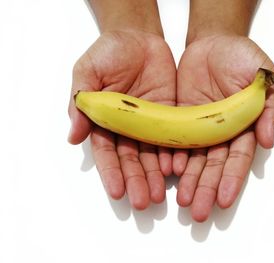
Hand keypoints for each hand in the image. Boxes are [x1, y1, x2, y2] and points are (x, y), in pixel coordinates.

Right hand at [68, 30, 175, 208]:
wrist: (139, 37)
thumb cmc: (109, 52)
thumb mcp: (88, 71)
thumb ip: (81, 102)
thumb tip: (73, 135)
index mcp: (105, 122)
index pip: (107, 153)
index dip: (112, 172)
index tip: (117, 191)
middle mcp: (128, 128)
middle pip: (132, 159)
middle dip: (136, 180)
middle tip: (143, 202)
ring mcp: (150, 124)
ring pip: (153, 154)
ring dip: (156, 175)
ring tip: (160, 194)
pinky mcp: (170, 116)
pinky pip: (172, 137)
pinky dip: (175, 154)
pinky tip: (177, 168)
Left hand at [174, 35, 273, 221]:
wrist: (213, 42)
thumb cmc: (242, 56)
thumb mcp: (263, 76)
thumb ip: (269, 107)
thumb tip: (269, 139)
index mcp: (243, 126)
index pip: (237, 158)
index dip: (231, 179)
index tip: (224, 200)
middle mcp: (221, 132)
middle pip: (213, 165)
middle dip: (207, 188)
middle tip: (198, 212)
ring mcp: (199, 127)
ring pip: (193, 158)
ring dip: (188, 180)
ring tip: (182, 200)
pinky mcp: (180, 119)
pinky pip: (175, 140)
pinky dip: (171, 156)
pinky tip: (168, 172)